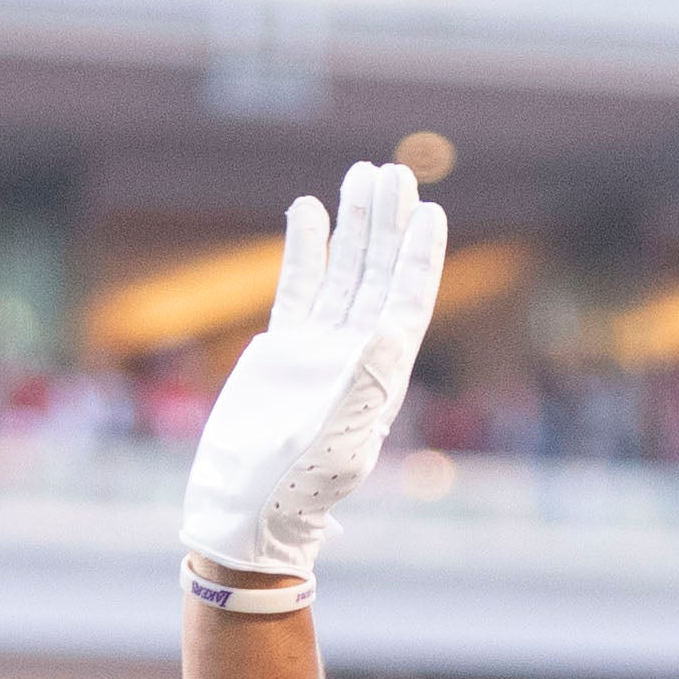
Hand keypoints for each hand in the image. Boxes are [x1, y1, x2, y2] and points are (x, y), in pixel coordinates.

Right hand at [180, 157, 446, 593]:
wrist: (248, 506)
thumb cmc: (296, 484)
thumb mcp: (336, 435)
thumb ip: (362, 382)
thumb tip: (389, 328)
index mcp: (380, 374)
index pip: (406, 301)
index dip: (419, 257)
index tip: (429, 211)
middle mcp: (356, 355)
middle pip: (379, 275)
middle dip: (388, 224)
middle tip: (394, 173)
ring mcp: (319, 350)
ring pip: (344, 273)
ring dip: (354, 226)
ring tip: (362, 176)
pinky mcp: (282, 351)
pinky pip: (300, 288)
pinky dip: (306, 250)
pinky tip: (309, 210)